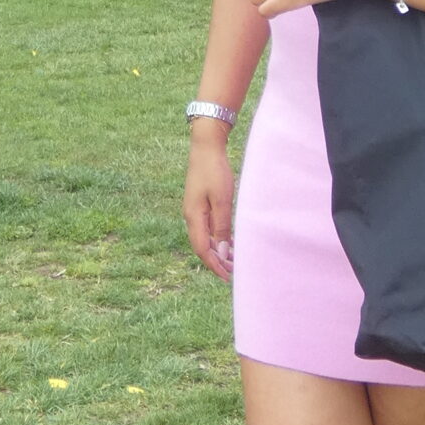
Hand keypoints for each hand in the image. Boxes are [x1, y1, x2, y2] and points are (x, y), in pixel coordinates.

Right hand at [183, 126, 234, 281]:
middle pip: (202, 246)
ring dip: (217, 250)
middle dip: (216, 261)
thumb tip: (220, 251)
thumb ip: (221, 226)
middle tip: (233, 273)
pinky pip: (207, 227)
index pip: (202, 249)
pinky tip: (228, 242)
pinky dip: (217, 238)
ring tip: (233, 261)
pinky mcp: (200, 204)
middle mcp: (191, 216)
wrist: (206, 147)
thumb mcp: (221, 200)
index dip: (214, 265)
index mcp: (193, 216)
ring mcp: (194, 210)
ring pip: (205, 238)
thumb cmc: (214, 171)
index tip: (227, 277)